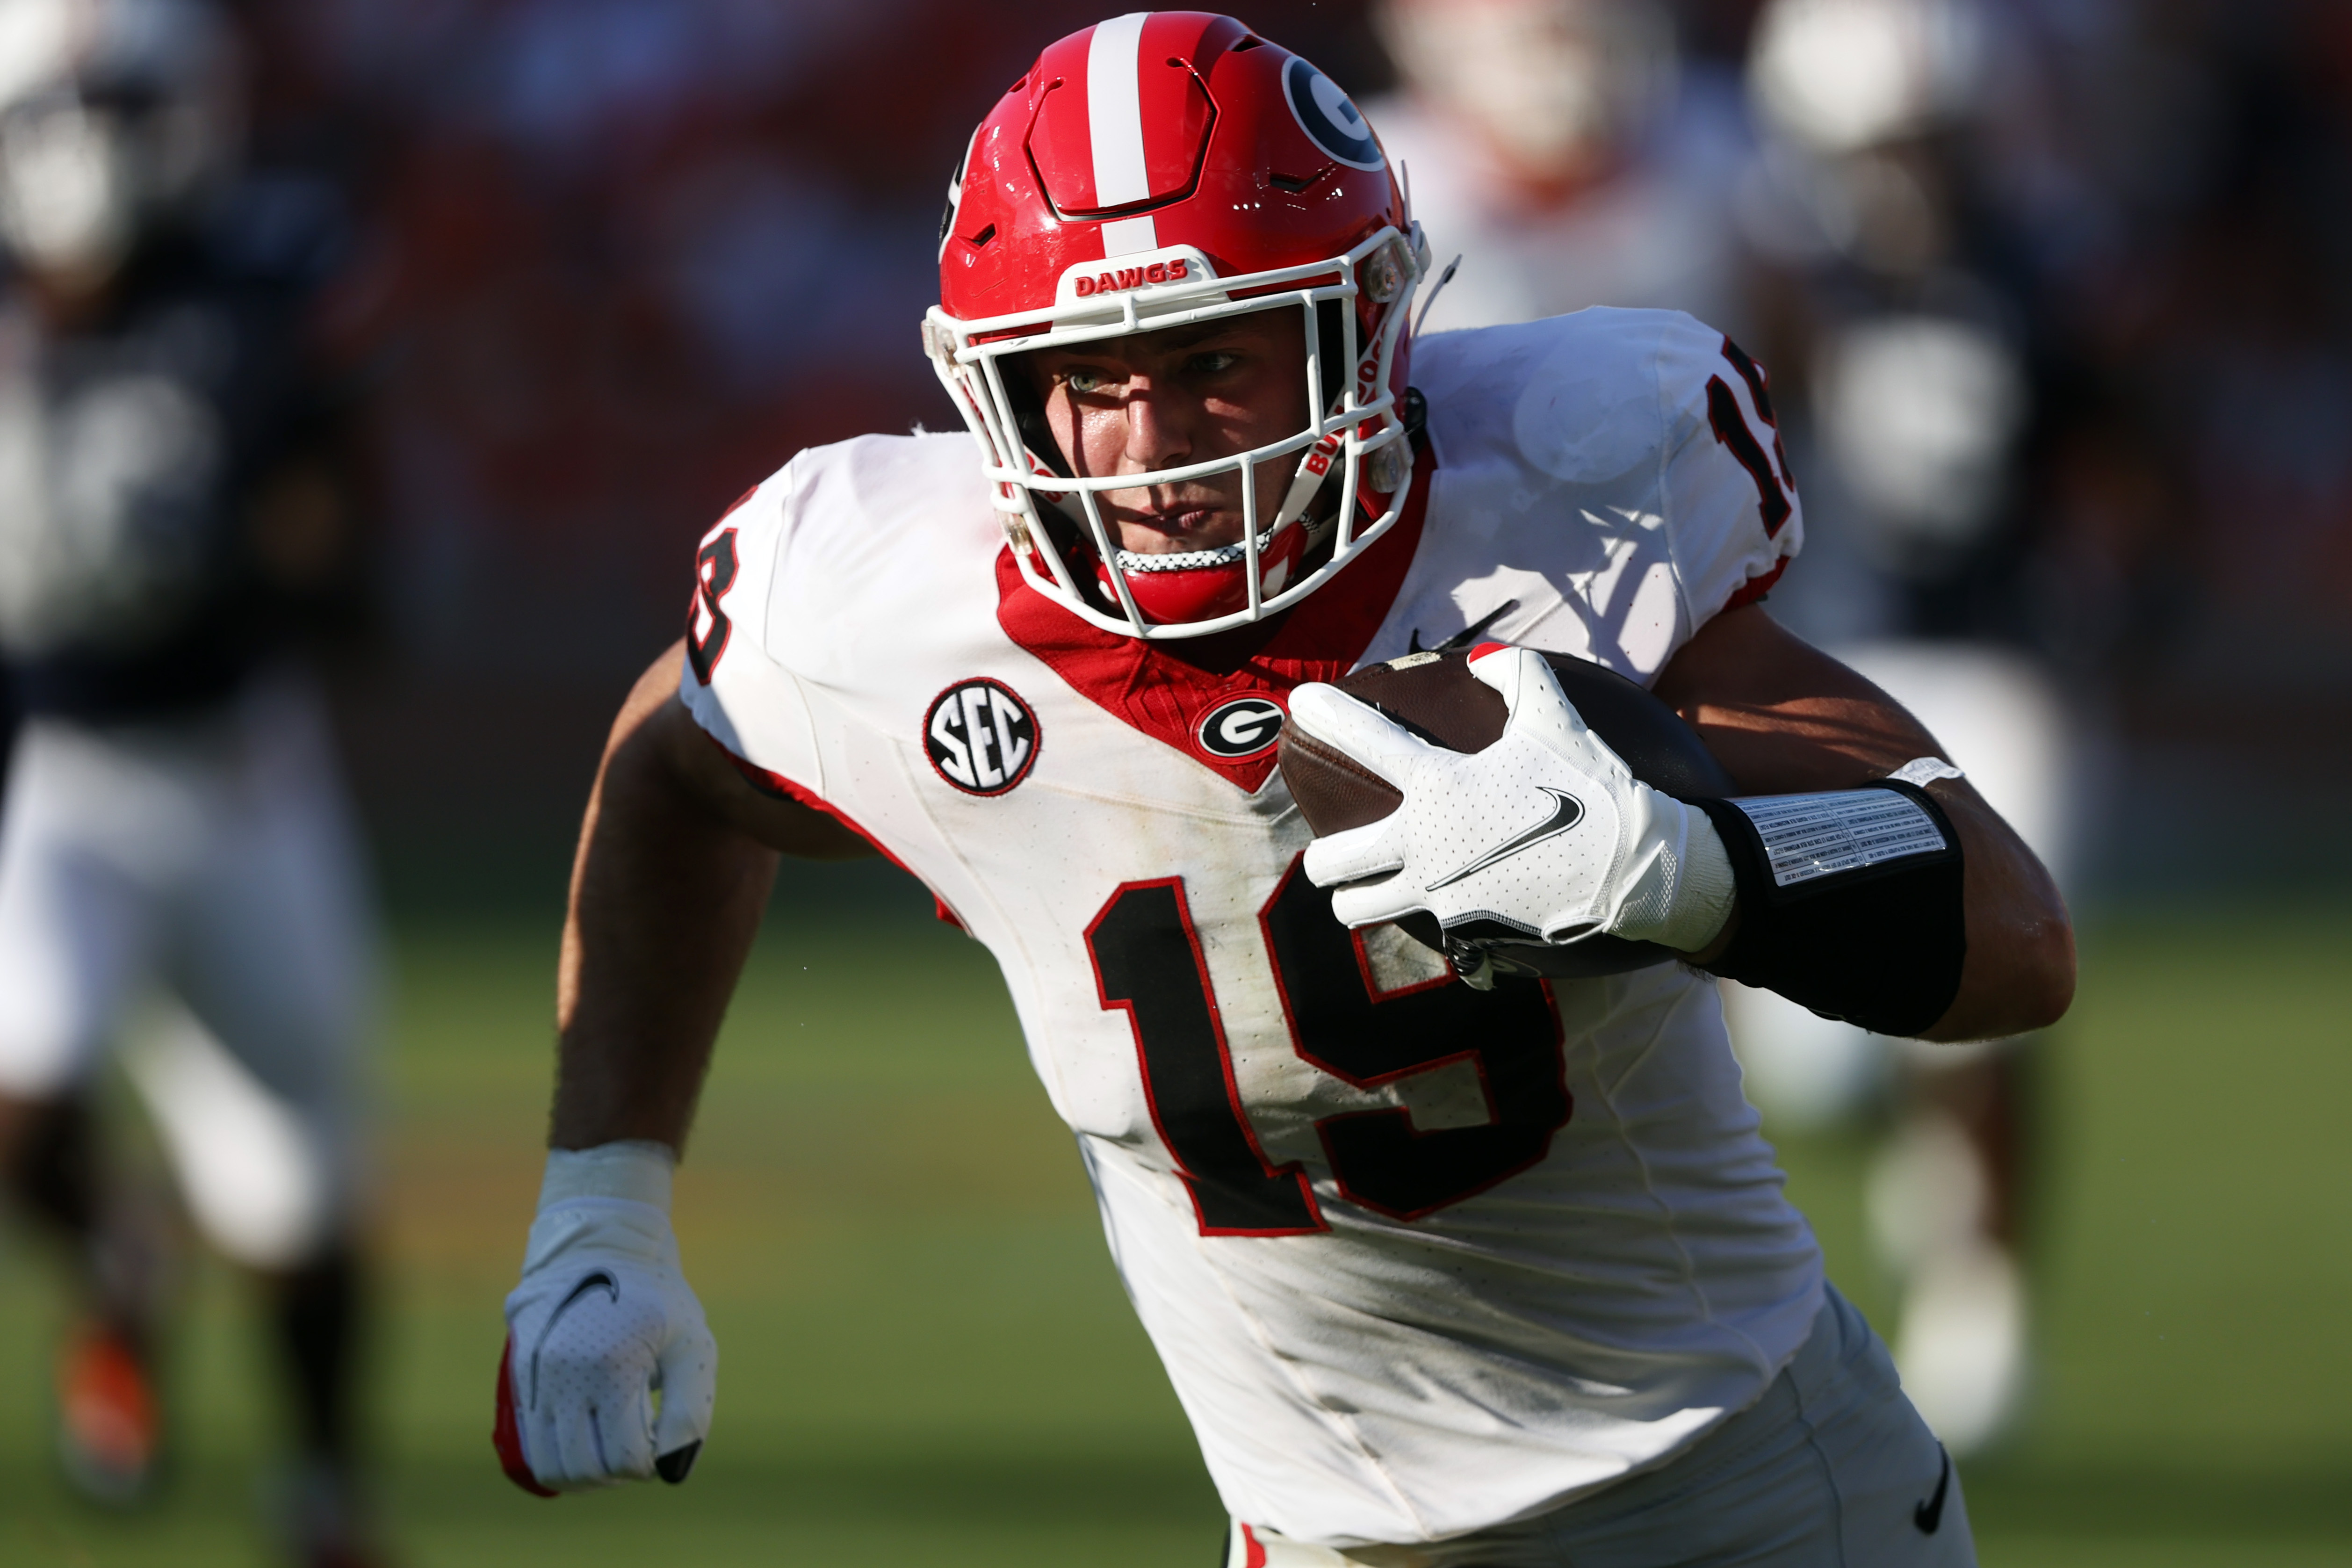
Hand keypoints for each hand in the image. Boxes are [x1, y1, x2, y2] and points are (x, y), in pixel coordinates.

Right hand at [495, 1168, 715, 1493]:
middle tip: (636, 1450)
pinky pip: (531, 1443)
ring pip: (551, 1466)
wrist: (598, 1249)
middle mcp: (566, 1377)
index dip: (648, 1463)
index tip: (658, 1439)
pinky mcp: (520, 1379)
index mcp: (613, 1368)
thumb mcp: (691, 1343)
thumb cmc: (655, 1297)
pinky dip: (557, 1459)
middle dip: (617, 1474)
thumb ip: (689, 1408)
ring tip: (610, 1451)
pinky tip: (584, 1441)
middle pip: (585, 1470)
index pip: (625, 1457)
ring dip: (585, 1476)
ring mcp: (536, 1379)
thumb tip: (673, 1472)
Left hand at [1289, 644, 1733, 954]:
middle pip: (1330, 862)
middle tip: (1329, 852)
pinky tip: (1428, 901)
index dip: (1326, 714)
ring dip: (1350, 899)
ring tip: (1359, 889)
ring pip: (1356, 909)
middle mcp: (1422, 843)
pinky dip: (1413, 915)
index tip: (1297, 702)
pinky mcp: (1461, 927)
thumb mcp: (1554, 716)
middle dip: (1320, 858)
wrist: (1630, 865)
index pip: (1365, 740)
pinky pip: (1416, 925)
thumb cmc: (1590, 785)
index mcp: (1438, 785)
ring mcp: (1437, 892)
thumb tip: (1480, 660)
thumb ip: (1515, 675)